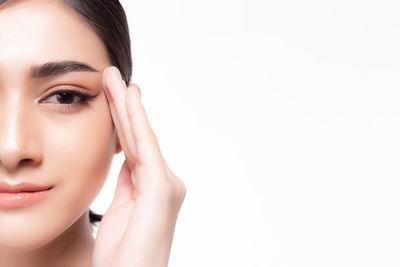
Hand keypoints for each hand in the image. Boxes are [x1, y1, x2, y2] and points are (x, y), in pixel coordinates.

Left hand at [92, 66, 186, 266]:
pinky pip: (144, 147)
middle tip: (113, 77)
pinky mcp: (162, 188)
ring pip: (141, 137)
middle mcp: (165, 182)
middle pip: (138, 137)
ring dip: (127, 106)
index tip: (114, 96)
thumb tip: (126, 159)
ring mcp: (166, 184)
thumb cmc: (124, 257)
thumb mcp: (120, 212)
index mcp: (152, 188)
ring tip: (115, 79)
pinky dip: (136, 122)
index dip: (123, 120)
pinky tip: (127, 100)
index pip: (134, 147)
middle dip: (124, 106)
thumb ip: (128, 183)